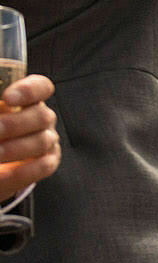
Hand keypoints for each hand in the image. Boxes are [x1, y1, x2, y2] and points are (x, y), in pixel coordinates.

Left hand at [0, 73, 59, 199]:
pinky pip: (43, 167)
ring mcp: (47, 140)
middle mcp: (41, 118)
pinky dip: (20, 172)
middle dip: (14, 125)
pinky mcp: (47, 163)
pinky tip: (0, 174)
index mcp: (26, 99)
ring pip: (41, 142)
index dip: (29, 90)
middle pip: (42, 116)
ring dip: (13, 149)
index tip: (8, 97)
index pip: (41, 87)